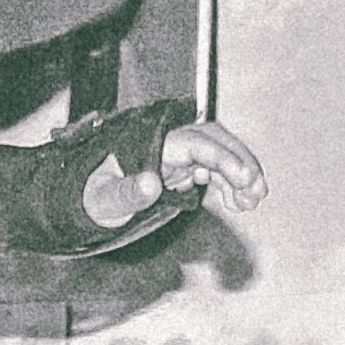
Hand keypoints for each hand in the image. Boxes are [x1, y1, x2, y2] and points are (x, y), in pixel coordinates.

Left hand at [81, 111, 266, 234]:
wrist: (86, 200)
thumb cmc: (90, 198)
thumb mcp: (103, 200)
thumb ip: (126, 193)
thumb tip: (151, 183)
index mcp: (152, 146)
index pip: (197, 143)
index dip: (224, 158)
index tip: (245, 178)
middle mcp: (168, 145)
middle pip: (215, 141)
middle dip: (241, 162)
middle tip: (258, 190)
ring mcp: (176, 156)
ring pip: (219, 154)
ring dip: (240, 174)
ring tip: (253, 202)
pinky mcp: (181, 169)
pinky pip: (213, 169)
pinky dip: (230, 183)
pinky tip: (239, 203)